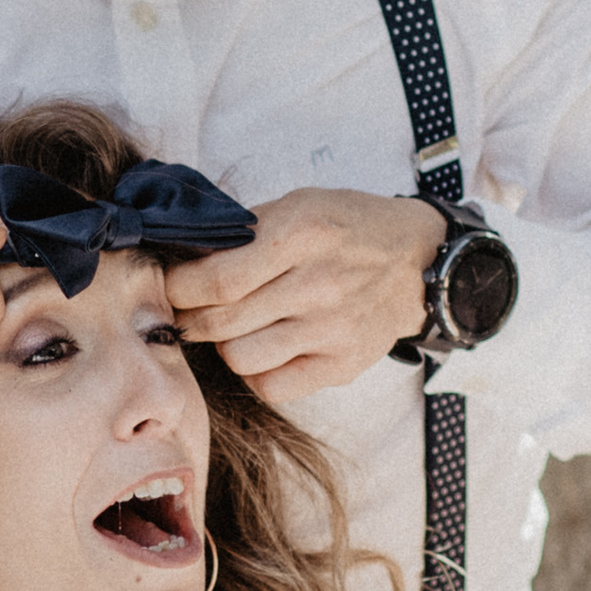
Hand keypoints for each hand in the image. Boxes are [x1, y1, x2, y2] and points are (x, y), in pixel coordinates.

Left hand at [165, 188, 444, 399]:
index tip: (170, 285)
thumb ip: (246, 232)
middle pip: (220, 321)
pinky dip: (255, 372)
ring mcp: (331, 329)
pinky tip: (262, 350)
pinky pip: (271, 386)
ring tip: (232, 327)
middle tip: (189, 309)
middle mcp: (317, 284)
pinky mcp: (342, 364)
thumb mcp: (301, 204)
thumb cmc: (350, 228)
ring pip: (239, 357)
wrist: (420, 261)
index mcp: (301, 234)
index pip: (215, 279)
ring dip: (223, 344)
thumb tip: (184, 257)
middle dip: (190, 317)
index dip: (178, 288)